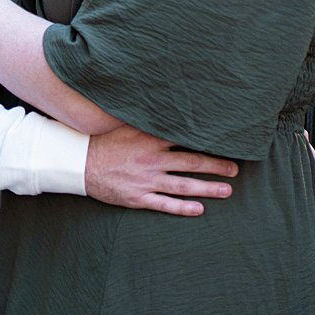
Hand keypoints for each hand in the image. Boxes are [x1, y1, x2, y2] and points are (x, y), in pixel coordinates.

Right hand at [86, 124, 237, 216]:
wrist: (79, 163)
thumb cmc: (104, 141)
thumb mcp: (126, 124)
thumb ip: (148, 119)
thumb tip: (169, 105)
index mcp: (151, 140)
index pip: (186, 139)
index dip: (208, 141)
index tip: (227, 141)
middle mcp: (153, 160)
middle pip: (192, 162)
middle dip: (216, 166)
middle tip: (235, 170)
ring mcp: (146, 180)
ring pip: (183, 186)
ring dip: (207, 188)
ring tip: (227, 190)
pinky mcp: (138, 197)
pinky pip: (165, 204)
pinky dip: (183, 207)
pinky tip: (199, 209)